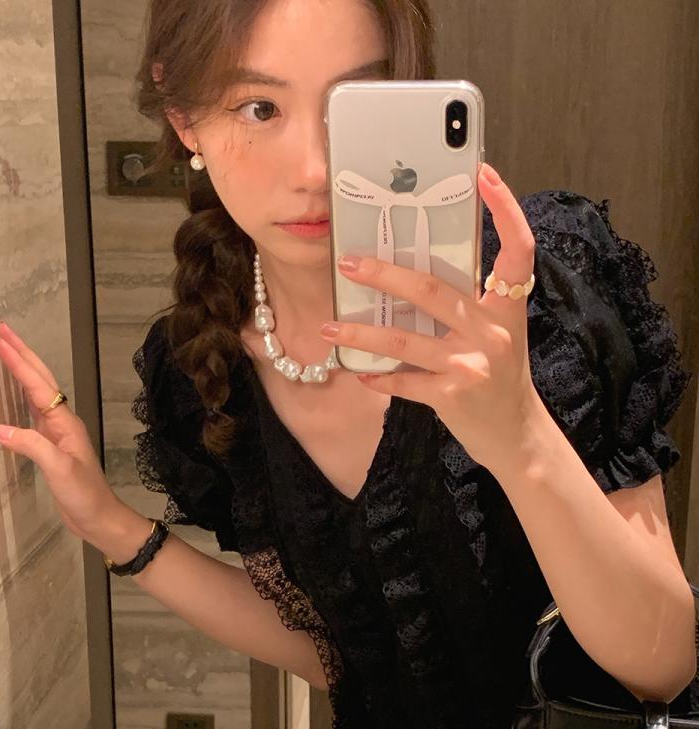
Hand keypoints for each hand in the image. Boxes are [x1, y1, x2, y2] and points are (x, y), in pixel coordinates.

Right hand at [0, 326, 134, 556]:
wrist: (99, 518)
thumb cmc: (84, 494)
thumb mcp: (58, 469)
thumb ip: (31, 446)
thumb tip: (0, 429)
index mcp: (64, 421)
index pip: (36, 385)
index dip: (18, 362)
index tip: (0, 341)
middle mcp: (61, 420)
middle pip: (40, 378)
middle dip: (21, 353)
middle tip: (2, 332)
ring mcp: (56, 432)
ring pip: (36, 391)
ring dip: (22, 369)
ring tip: (6, 351)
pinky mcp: (51, 446)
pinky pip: (33, 411)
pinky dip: (22, 395)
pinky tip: (15, 392)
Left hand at [320, 167, 539, 487]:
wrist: (515, 435)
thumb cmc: (501, 376)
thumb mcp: (498, 330)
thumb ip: (472, 300)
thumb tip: (421, 266)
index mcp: (508, 307)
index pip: (517, 248)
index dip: (505, 208)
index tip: (483, 174)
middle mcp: (491, 332)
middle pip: (433, 289)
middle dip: (386, 274)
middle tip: (349, 261)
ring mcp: (470, 365)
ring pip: (405, 339)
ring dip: (361, 334)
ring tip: (330, 328)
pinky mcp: (451, 396)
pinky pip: (405, 381)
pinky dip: (380, 377)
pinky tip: (358, 372)